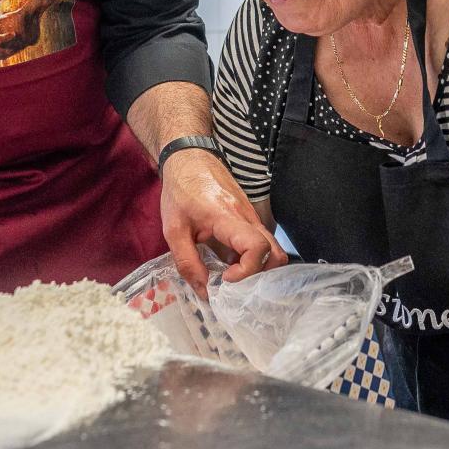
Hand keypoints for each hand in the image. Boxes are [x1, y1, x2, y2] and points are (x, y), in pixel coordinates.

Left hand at [160, 149, 285, 295]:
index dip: (246, 271)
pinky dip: (254, 258)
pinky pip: (263, 241)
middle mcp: (247, 217)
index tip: (226, 278)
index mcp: (228, 217)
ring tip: (233, 274)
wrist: (189, 157)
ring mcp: (252, 216)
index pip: (257, 248)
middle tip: (233, 282)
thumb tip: (204, 291)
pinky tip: (232, 262)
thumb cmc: (180, 190)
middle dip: (258, 275)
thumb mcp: (173, 229)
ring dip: (259, 267)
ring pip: (273, 248)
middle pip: (275, 253)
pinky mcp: (250, 216)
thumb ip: (187, 262)